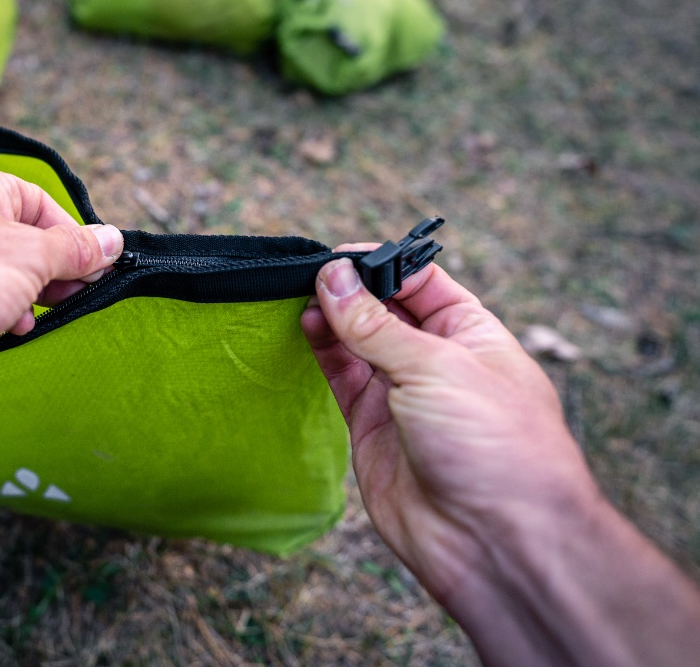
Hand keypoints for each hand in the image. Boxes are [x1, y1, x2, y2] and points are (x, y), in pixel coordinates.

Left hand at [0, 168, 122, 417]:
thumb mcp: (27, 257)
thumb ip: (73, 250)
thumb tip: (111, 239)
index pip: (40, 203)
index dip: (72, 234)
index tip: (95, 266)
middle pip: (22, 240)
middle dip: (52, 270)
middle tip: (76, 295)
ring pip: (0, 276)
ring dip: (26, 297)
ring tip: (38, 314)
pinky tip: (7, 331)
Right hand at [300, 251, 594, 610]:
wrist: (496, 542)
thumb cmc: (496, 448)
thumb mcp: (437, 367)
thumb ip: (376, 324)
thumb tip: (335, 277)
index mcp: (473, 336)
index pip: (422, 282)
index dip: (382, 265)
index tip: (340, 257)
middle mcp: (438, 362)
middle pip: (385, 310)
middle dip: (351, 290)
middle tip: (312, 274)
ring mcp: (403, 397)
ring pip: (357, 343)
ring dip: (331, 318)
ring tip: (302, 298)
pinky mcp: (372, 429)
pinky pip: (342, 379)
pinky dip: (323, 352)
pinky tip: (308, 326)